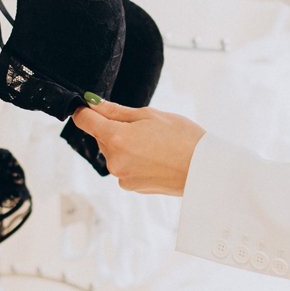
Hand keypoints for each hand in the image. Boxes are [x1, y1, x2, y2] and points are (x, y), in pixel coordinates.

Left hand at [70, 97, 205, 195]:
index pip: (85, 121)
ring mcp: (121, 176)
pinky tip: (154, 157)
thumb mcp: (150, 115)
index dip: (85, 110)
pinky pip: (124, 166)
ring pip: (113, 152)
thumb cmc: (183, 137)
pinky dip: (133, 159)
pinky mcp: (130, 186)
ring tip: (154, 143)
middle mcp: (114, 160)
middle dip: (115, 128)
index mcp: (116, 138)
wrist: (204, 169)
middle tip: (143, 126)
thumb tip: (93, 103)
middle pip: (101, 137)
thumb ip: (117, 111)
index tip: (91, 105)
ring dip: (125, 145)